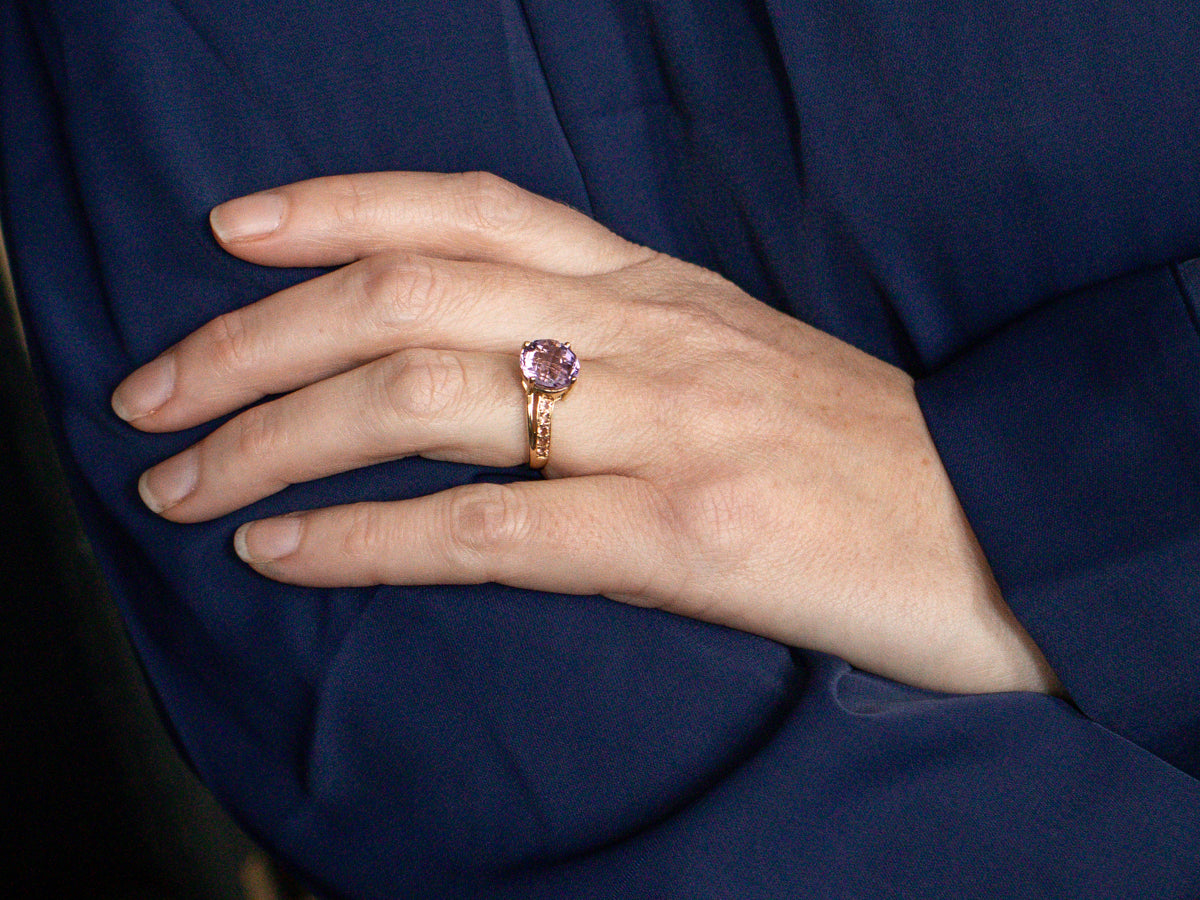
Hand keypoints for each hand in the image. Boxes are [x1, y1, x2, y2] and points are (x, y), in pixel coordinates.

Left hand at [112, 171, 1060, 695]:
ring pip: (421, 399)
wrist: (1008, 530)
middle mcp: (649, 336)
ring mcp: (665, 431)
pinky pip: (486, 530)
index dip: (336, 205)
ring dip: (272, 435)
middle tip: (152, 394)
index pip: (470, 208)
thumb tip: (497, 371)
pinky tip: (280, 551)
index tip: (231, 230)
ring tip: (179, 482)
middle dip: (253, 337)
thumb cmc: (868, 454)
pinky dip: (363, 539)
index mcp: (659, 290)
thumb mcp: (738, 365)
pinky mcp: (685, 538)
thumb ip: (623, 349)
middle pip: (407, 295)